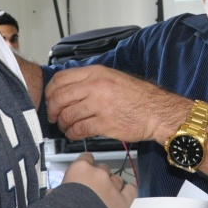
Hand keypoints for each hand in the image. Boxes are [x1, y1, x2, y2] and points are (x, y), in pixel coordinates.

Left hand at [46, 65, 188, 143]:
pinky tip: (74, 134)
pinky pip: (79, 129)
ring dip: (63, 123)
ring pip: (67, 115)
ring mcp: (99, 105)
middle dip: (53, 109)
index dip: (50, 91)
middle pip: (60, 97)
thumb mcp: (113, 77)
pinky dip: (72, 134)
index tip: (50, 99)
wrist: (156, 111)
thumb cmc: (138, 97)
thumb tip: (70, 88)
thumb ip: (91, 80)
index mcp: (96, 73)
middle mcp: (95, 86)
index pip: (61, 79)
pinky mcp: (104, 123)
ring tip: (66, 126)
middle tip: (54, 116)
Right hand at [61, 152, 136, 207]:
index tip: (85, 173)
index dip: (87, 165)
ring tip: (105, 199)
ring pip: (117, 179)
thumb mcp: (56, 196)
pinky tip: (122, 196)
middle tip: (94, 191)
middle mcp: (98, 173)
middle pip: (103, 168)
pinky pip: (131, 189)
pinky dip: (127, 191)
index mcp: (80, 169)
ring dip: (112, 186)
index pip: (87, 157)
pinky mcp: (123, 201)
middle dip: (99, 178)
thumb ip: (62, 190)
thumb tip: (55, 194)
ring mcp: (112, 186)